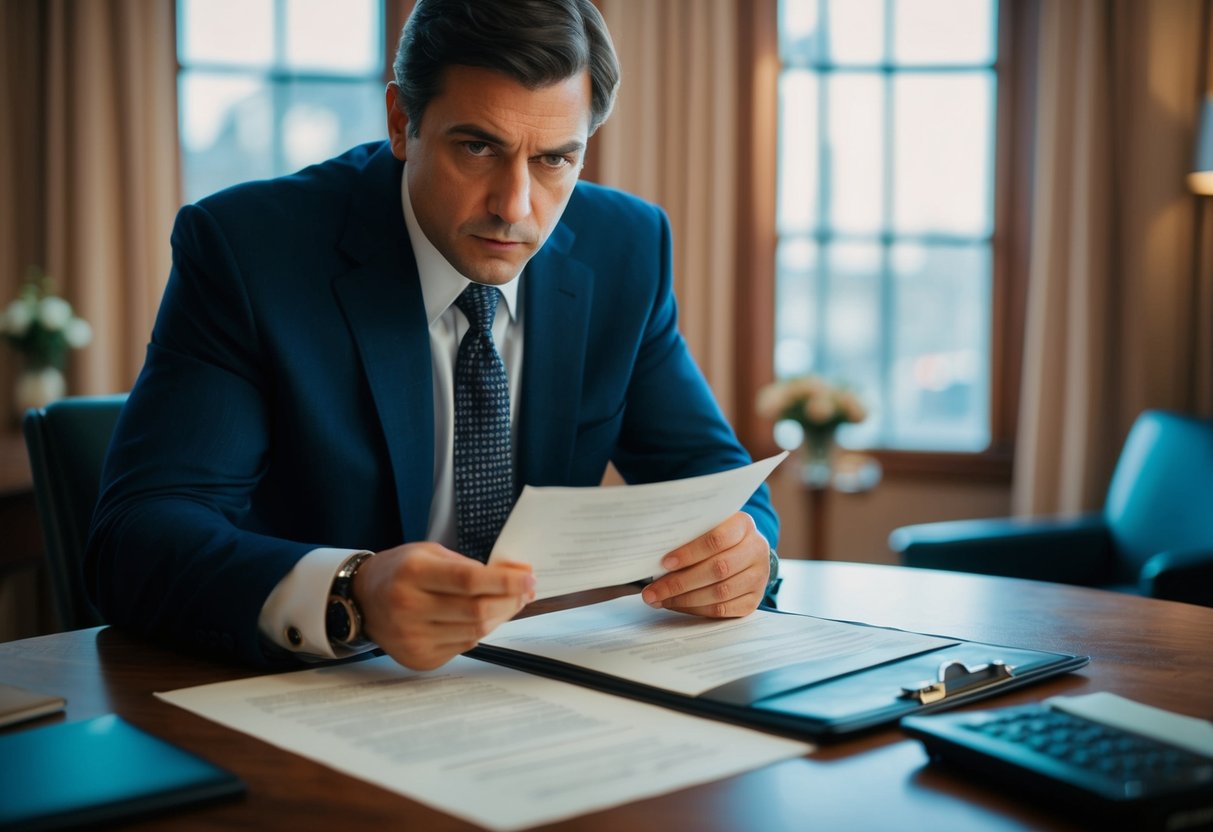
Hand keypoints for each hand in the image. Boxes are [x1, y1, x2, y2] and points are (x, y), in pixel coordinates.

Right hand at [353, 542, 534, 670]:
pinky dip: (480, 632)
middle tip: (525, 591)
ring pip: (475, 633)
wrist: (362, 599)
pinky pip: (464, 646)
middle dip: (510, 601)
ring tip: (510, 603)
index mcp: (413, 573)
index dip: (504, 582)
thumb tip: (518, 576)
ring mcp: (412, 637)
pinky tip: (482, 618)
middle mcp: (409, 607)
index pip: (469, 580)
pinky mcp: (418, 658)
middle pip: (477, 612)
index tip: (529, 578)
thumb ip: (472, 565)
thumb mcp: (430, 553)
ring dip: (501, 617)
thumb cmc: (401, 570)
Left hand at [640, 512, 768, 617]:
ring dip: (685, 599)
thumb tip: (654, 557)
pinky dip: (696, 609)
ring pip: (720, 593)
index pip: (716, 539)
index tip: (664, 563)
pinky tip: (677, 605)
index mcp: (743, 525)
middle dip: (680, 583)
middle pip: (718, 569)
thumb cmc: (717, 537)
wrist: (746, 552)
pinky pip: (723, 610)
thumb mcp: (707, 527)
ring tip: (660, 600)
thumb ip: (689, 536)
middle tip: (652, 591)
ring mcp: (759, 576)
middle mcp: (756, 549)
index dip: (690, 553)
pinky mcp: (754, 599)